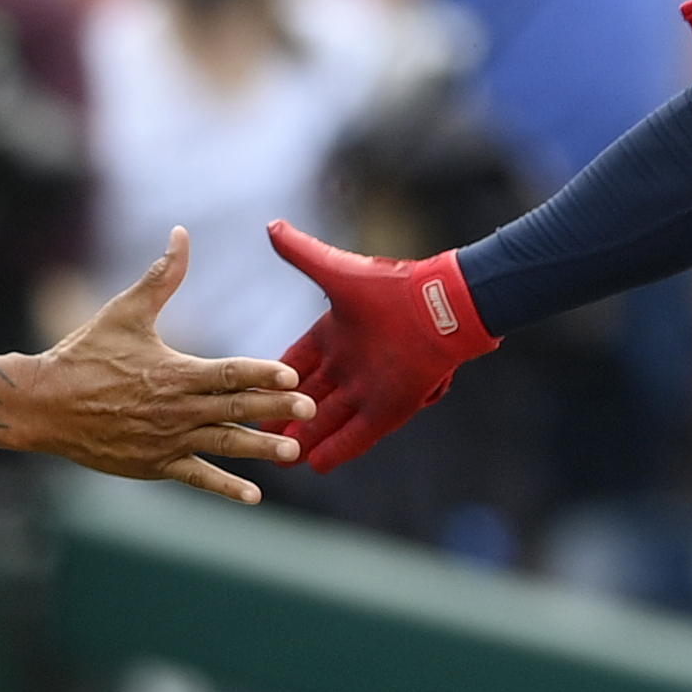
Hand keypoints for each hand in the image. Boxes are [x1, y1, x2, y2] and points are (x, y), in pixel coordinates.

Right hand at [25, 230, 311, 502]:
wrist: (45, 404)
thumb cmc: (84, 353)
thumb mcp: (124, 311)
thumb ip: (161, 276)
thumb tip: (181, 234)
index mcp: (174, 371)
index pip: (228, 371)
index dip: (262, 372)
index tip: (293, 374)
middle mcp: (176, 408)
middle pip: (235, 408)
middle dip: (275, 409)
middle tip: (312, 409)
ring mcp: (167, 439)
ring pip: (223, 444)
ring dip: (260, 448)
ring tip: (294, 452)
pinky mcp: (155, 464)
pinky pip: (196, 476)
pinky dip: (224, 486)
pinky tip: (254, 495)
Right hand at [266, 220, 493, 471]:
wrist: (444, 307)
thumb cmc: (392, 286)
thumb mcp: (338, 271)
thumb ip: (303, 253)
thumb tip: (272, 226)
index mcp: (334, 334)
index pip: (295, 362)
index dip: (271, 379)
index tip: (247, 392)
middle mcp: (350, 365)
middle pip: (308, 398)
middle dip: (283, 417)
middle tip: (258, 436)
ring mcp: (369, 388)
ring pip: (329, 420)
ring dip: (306, 439)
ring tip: (280, 460)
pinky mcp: (390, 407)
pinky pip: (358, 434)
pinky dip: (339, 448)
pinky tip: (316, 465)